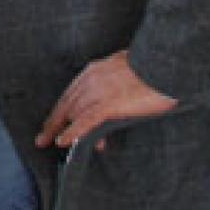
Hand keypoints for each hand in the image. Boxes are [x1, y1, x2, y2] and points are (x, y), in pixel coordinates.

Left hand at [36, 50, 177, 151]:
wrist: (168, 65)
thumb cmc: (156, 69)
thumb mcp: (129, 70)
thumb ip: (119, 81)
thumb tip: (121, 96)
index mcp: (96, 70)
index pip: (72, 93)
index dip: (62, 110)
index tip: (55, 121)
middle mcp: (91, 79)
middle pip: (66, 104)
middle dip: (53, 122)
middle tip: (42, 137)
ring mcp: (99, 91)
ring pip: (73, 114)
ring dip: (62, 131)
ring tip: (54, 143)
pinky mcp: (109, 104)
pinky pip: (85, 121)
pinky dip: (73, 133)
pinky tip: (63, 141)